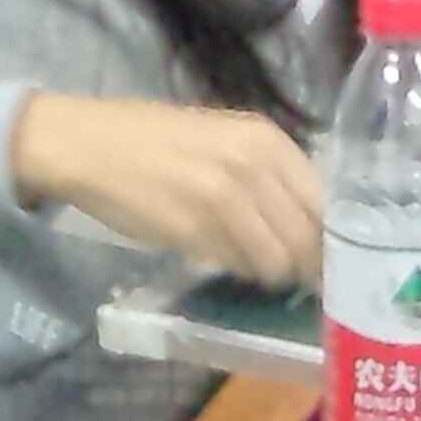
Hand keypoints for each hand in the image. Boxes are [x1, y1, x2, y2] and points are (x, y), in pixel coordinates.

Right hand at [11, 91, 323, 285]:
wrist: (90, 144)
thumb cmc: (157, 142)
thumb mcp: (225, 141)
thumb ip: (268, 175)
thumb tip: (309, 226)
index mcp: (266, 140)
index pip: (326, 202)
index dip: (331, 238)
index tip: (330, 259)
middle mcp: (253, 165)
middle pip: (307, 237)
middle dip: (308, 266)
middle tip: (303, 280)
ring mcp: (225, 198)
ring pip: (276, 259)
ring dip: (273, 274)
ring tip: (260, 272)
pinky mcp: (195, 230)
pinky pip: (238, 265)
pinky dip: (241, 272)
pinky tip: (229, 263)